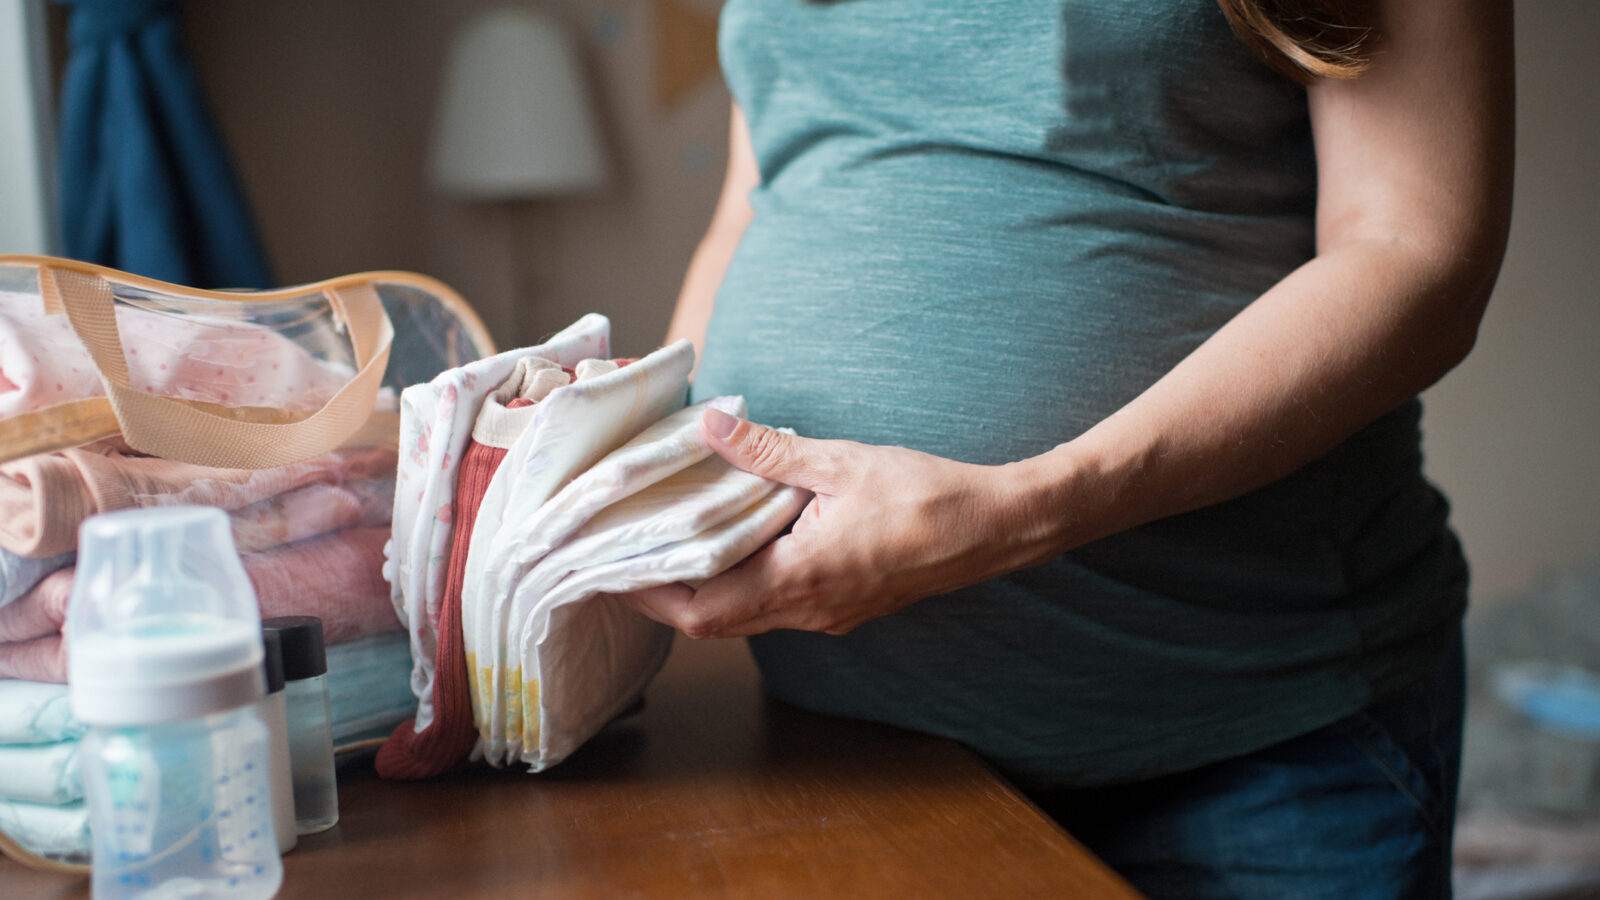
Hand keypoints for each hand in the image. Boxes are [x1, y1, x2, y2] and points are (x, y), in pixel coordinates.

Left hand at [617, 408, 1064, 637]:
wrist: (996, 527)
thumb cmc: (927, 496)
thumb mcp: (841, 461)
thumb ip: (768, 449)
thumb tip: (709, 423)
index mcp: (802, 579)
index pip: (701, 608)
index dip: (648, 594)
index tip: (608, 567)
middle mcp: (810, 610)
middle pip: (712, 622)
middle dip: (661, 594)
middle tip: (621, 555)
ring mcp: (828, 614)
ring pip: (742, 617)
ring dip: (700, 589)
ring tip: (663, 544)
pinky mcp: (843, 606)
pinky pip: (774, 606)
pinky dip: (738, 582)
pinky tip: (729, 543)